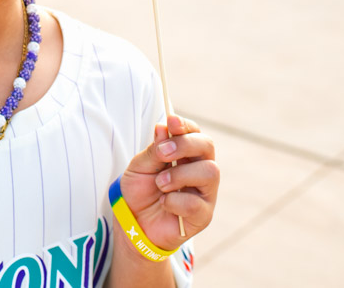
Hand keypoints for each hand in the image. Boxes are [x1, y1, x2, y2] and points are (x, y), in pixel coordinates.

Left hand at [119, 115, 218, 251]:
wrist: (134, 222)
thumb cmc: (141, 191)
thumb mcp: (140, 166)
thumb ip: (154, 150)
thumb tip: (163, 127)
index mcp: (186, 153)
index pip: (194, 132)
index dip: (185, 125)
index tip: (172, 122)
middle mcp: (200, 169)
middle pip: (207, 146)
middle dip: (184, 145)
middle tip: (162, 154)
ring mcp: (205, 192)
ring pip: (209, 172)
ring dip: (179, 175)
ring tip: (160, 184)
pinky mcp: (203, 215)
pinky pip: (195, 203)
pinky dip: (174, 200)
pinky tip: (164, 203)